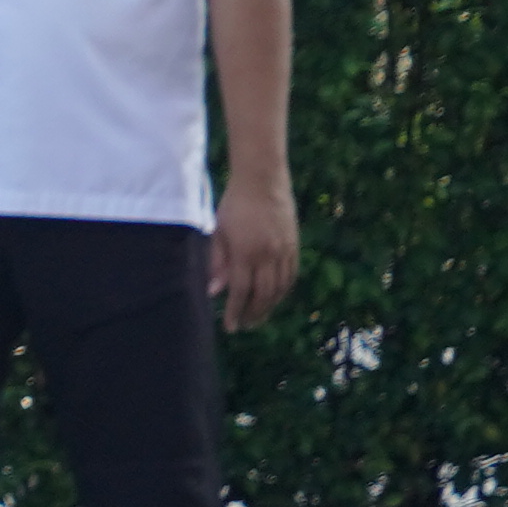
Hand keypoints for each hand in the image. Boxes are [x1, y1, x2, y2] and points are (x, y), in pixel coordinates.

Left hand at [210, 171, 301, 329]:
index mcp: (246, 252)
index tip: (230, 326)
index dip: (235, 312)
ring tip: (258, 316)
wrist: (262, 179)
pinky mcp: (294, 244)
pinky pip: (291, 275)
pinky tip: (274, 297)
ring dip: (269, 306)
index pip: (241, 292)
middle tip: (244, 325)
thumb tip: (213, 291)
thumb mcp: (218, 232)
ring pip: (280, 288)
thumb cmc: (234, 204)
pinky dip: (283, 290)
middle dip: (253, 314)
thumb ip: (216, 262)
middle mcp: (268, 254)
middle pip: (263, 295)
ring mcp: (284, 250)